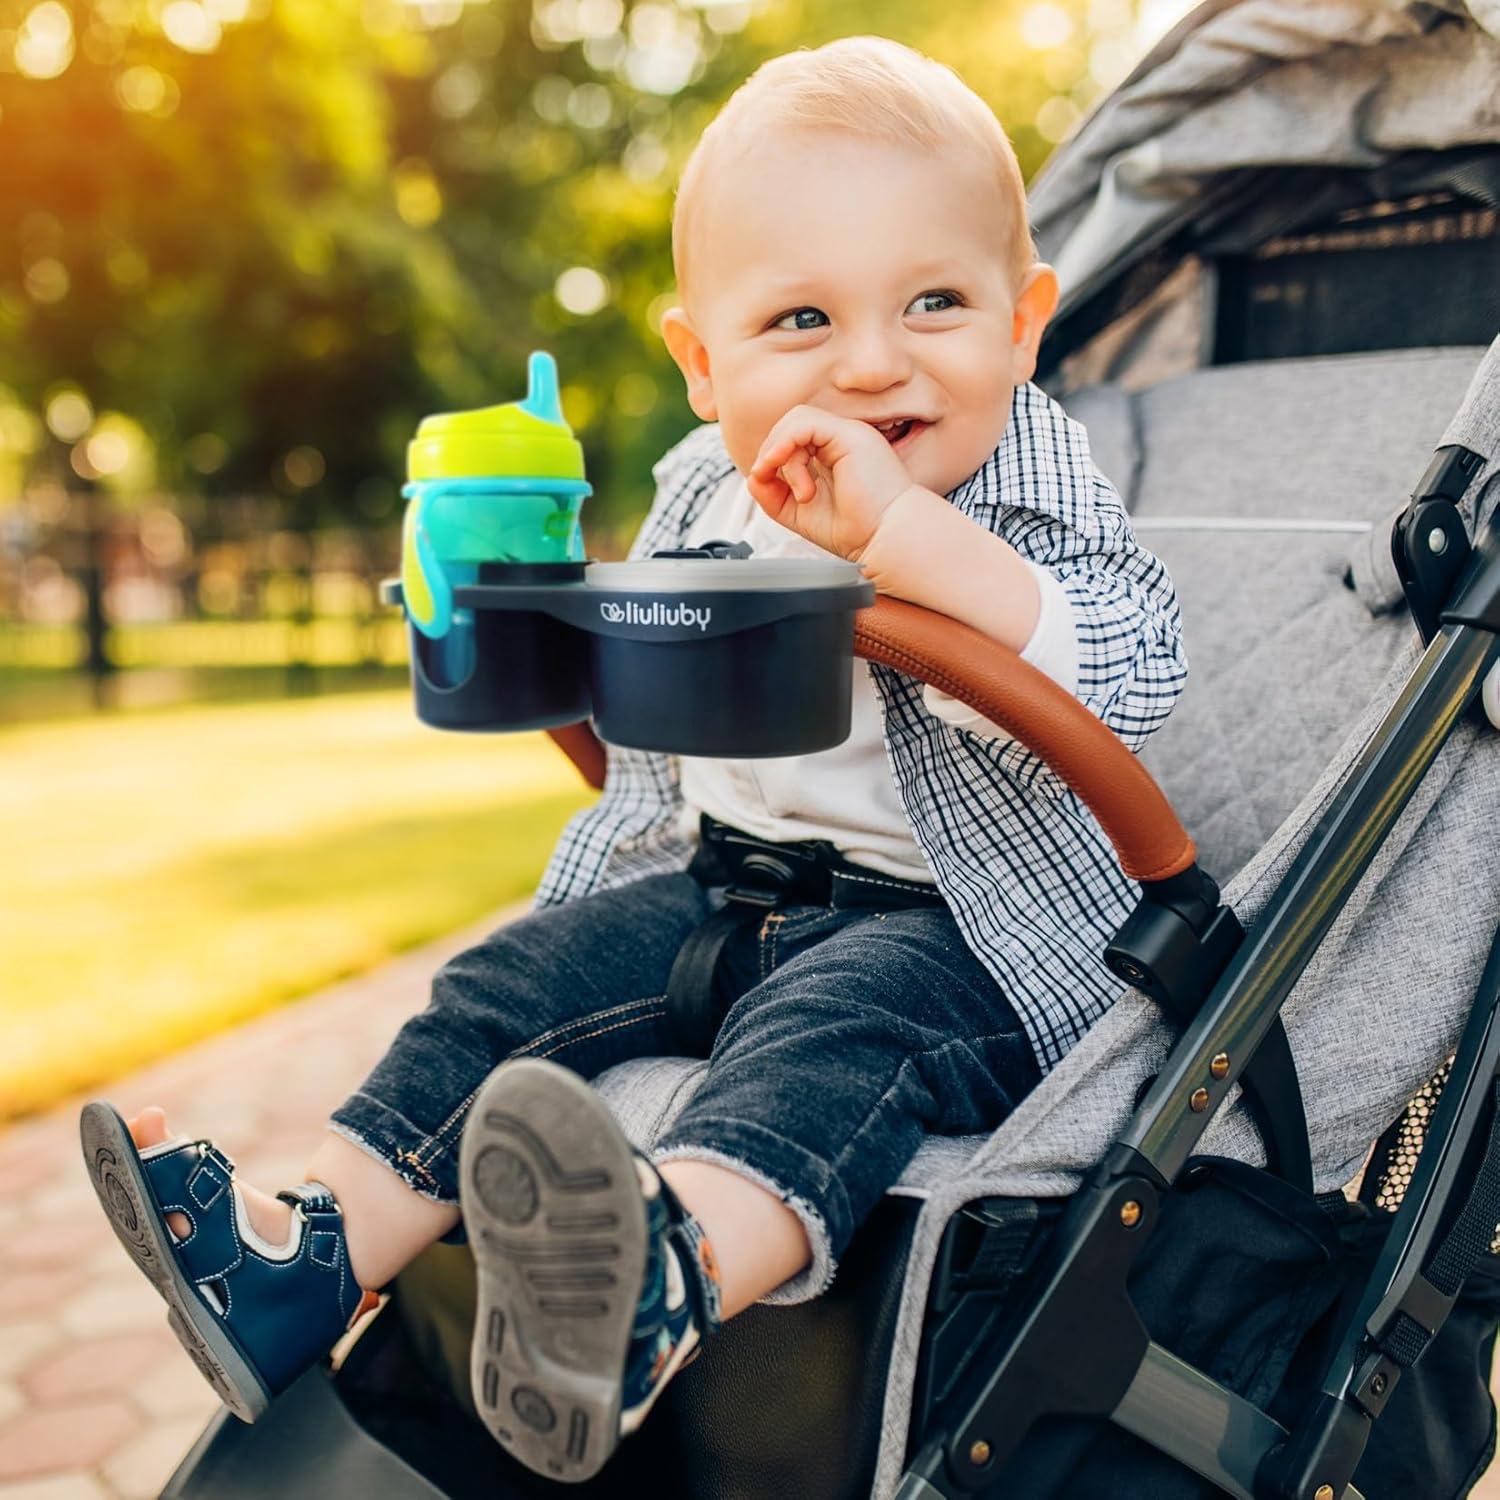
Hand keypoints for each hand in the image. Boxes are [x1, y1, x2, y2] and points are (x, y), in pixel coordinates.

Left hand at [746, 405, 918, 561]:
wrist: (887, 539)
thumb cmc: (858, 531)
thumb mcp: (799, 513)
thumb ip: (773, 494)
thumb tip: (753, 475)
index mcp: (834, 455)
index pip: (793, 438)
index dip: (773, 456)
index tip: (767, 484)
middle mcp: (842, 441)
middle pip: (791, 425)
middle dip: (772, 453)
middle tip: (773, 482)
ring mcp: (849, 435)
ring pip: (796, 419)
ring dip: (781, 452)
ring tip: (798, 488)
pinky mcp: (851, 436)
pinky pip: (805, 423)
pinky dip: (786, 443)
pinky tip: (785, 466)